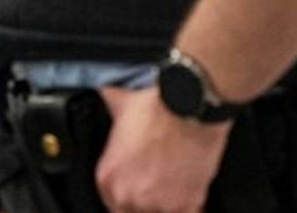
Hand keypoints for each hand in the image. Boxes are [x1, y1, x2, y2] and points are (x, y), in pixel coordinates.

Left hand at [94, 86, 231, 212]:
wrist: (188, 108)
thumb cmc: (156, 107)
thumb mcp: (118, 104)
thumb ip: (109, 109)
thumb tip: (107, 95)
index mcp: (107, 178)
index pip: (112, 203)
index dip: (128, 195)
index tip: (139, 187)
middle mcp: (129, 196)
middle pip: (133, 212)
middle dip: (146, 202)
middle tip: (157, 185)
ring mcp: (157, 204)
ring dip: (166, 204)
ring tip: (173, 187)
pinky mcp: (185, 204)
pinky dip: (189, 206)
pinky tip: (189, 192)